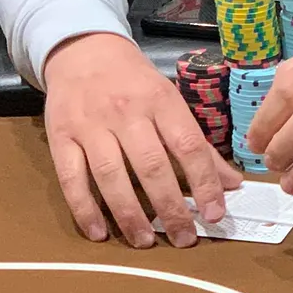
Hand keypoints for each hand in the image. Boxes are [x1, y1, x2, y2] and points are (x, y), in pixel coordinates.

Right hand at [42, 32, 241, 248]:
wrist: (83, 50)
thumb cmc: (134, 81)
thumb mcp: (170, 101)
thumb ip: (198, 144)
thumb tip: (232, 184)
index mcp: (160, 100)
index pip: (188, 145)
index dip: (204, 182)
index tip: (214, 214)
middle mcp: (126, 112)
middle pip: (151, 165)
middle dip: (170, 206)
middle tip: (183, 238)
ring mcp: (90, 124)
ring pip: (111, 175)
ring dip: (130, 213)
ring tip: (145, 242)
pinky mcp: (60, 137)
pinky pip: (71, 178)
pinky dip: (85, 209)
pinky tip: (100, 233)